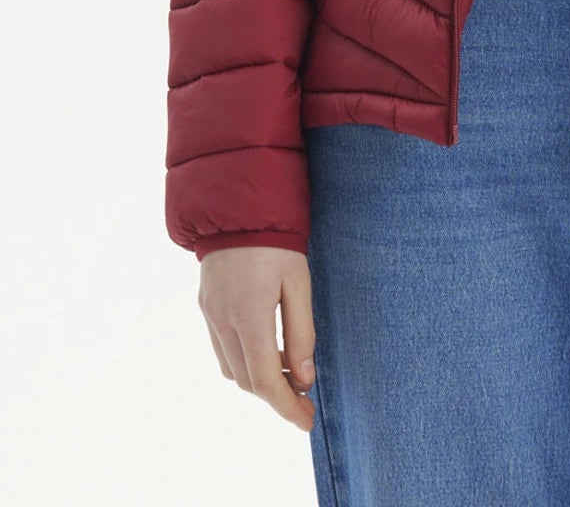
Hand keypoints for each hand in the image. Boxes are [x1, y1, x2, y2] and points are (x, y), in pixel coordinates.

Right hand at [198, 246, 316, 431]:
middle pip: (248, 381)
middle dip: (276, 397)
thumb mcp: (299, 282)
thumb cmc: (276, 240)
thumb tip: (304, 378)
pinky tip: (267, 352)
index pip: (266, 380)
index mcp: (249, 316)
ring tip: (290, 373)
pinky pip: (222, 350)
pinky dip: (244, 362)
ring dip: (259, 380)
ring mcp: (210, 315)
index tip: (306, 421)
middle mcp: (223, 321)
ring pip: (232, 370)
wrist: (236, 205)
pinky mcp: (205, 307)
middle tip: (304, 400)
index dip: (287, 406)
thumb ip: (302, 332)